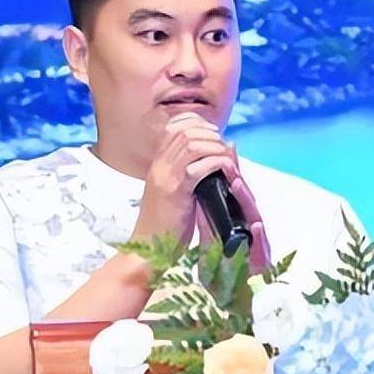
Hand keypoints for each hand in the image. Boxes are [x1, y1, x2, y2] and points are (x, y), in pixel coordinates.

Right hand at [128, 112, 236, 246]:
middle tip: (223, 144)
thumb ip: (187, 175)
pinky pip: (196, 168)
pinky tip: (225, 170)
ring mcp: (165, 178)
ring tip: (226, 157)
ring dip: (214, 146)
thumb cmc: (165, 226)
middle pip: (183, 131)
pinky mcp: (174, 193)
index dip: (196, 123)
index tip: (213, 132)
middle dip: (209, 133)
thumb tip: (211, 158)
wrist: (147, 250)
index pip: (173, 127)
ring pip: (191, 144)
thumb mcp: (174, 193)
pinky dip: (215, 164)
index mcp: (158, 165)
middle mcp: (159, 167)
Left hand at [192, 141, 271, 274]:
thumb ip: (206, 206)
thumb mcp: (209, 228)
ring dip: (247, 202)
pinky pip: (260, 248)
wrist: (227, 292)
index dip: (230, 173)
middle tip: (230, 163)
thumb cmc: (220, 260)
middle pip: (246, 200)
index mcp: (236, 217)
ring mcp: (256, 243)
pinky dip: (259, 237)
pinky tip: (256, 227)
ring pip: (254, 218)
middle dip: (239, 181)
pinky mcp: (259, 261)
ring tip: (238, 185)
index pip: (234, 192)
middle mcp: (248, 227)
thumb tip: (196, 180)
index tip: (222, 155)